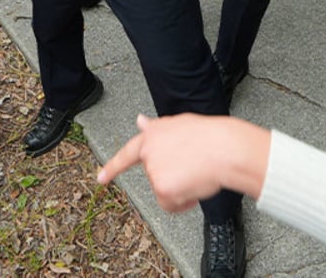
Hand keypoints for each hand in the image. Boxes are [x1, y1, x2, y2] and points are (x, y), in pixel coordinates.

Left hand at [97, 113, 270, 211]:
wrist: (225, 149)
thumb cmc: (210, 136)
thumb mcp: (181, 124)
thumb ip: (157, 128)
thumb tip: (140, 121)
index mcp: (152, 136)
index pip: (128, 153)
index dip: (113, 167)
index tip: (100, 178)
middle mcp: (148, 153)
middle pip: (155, 177)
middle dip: (173, 177)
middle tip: (193, 168)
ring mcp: (153, 171)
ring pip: (165, 192)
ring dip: (180, 189)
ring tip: (196, 174)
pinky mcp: (162, 189)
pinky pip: (172, 205)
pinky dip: (184, 202)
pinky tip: (195, 187)